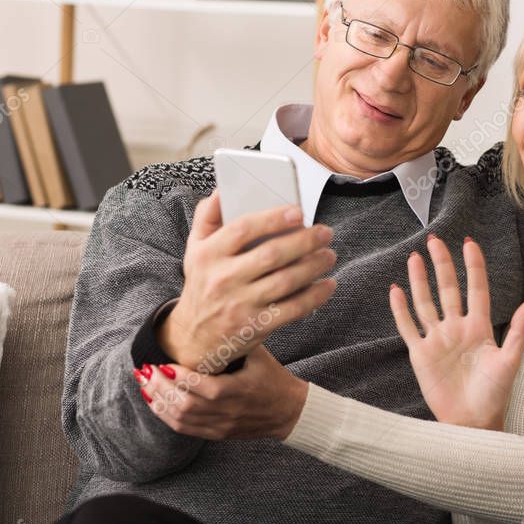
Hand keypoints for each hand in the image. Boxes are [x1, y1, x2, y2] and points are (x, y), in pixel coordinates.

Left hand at [135, 347, 308, 440]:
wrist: (288, 412)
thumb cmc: (273, 378)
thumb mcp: (259, 354)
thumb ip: (235, 340)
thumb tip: (210, 316)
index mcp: (238, 390)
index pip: (200, 386)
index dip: (177, 375)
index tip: (161, 361)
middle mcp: (227, 411)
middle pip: (184, 404)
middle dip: (160, 387)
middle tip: (144, 371)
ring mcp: (220, 425)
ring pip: (180, 418)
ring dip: (158, 401)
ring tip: (144, 384)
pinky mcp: (217, 434)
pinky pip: (185, 429)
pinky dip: (166, 416)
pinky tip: (155, 402)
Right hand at [158, 189, 337, 368]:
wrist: (194, 336)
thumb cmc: (204, 282)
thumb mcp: (195, 248)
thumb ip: (208, 215)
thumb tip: (224, 187)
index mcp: (208, 254)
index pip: (242, 229)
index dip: (272, 219)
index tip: (298, 212)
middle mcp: (222, 279)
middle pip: (270, 255)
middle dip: (304, 241)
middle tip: (325, 232)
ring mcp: (240, 305)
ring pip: (285, 281)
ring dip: (313, 266)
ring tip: (329, 255)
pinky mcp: (256, 326)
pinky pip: (292, 309)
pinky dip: (314, 296)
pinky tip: (328, 285)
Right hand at [390, 235, 523, 429]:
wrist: (473, 423)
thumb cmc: (495, 394)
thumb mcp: (511, 360)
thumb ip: (520, 329)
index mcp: (479, 327)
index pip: (475, 288)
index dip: (472, 266)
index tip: (469, 242)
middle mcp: (456, 328)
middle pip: (447, 289)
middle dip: (442, 265)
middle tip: (435, 240)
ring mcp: (437, 339)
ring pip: (425, 303)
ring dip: (419, 281)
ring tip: (415, 257)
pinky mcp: (421, 354)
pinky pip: (408, 327)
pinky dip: (401, 309)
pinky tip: (396, 290)